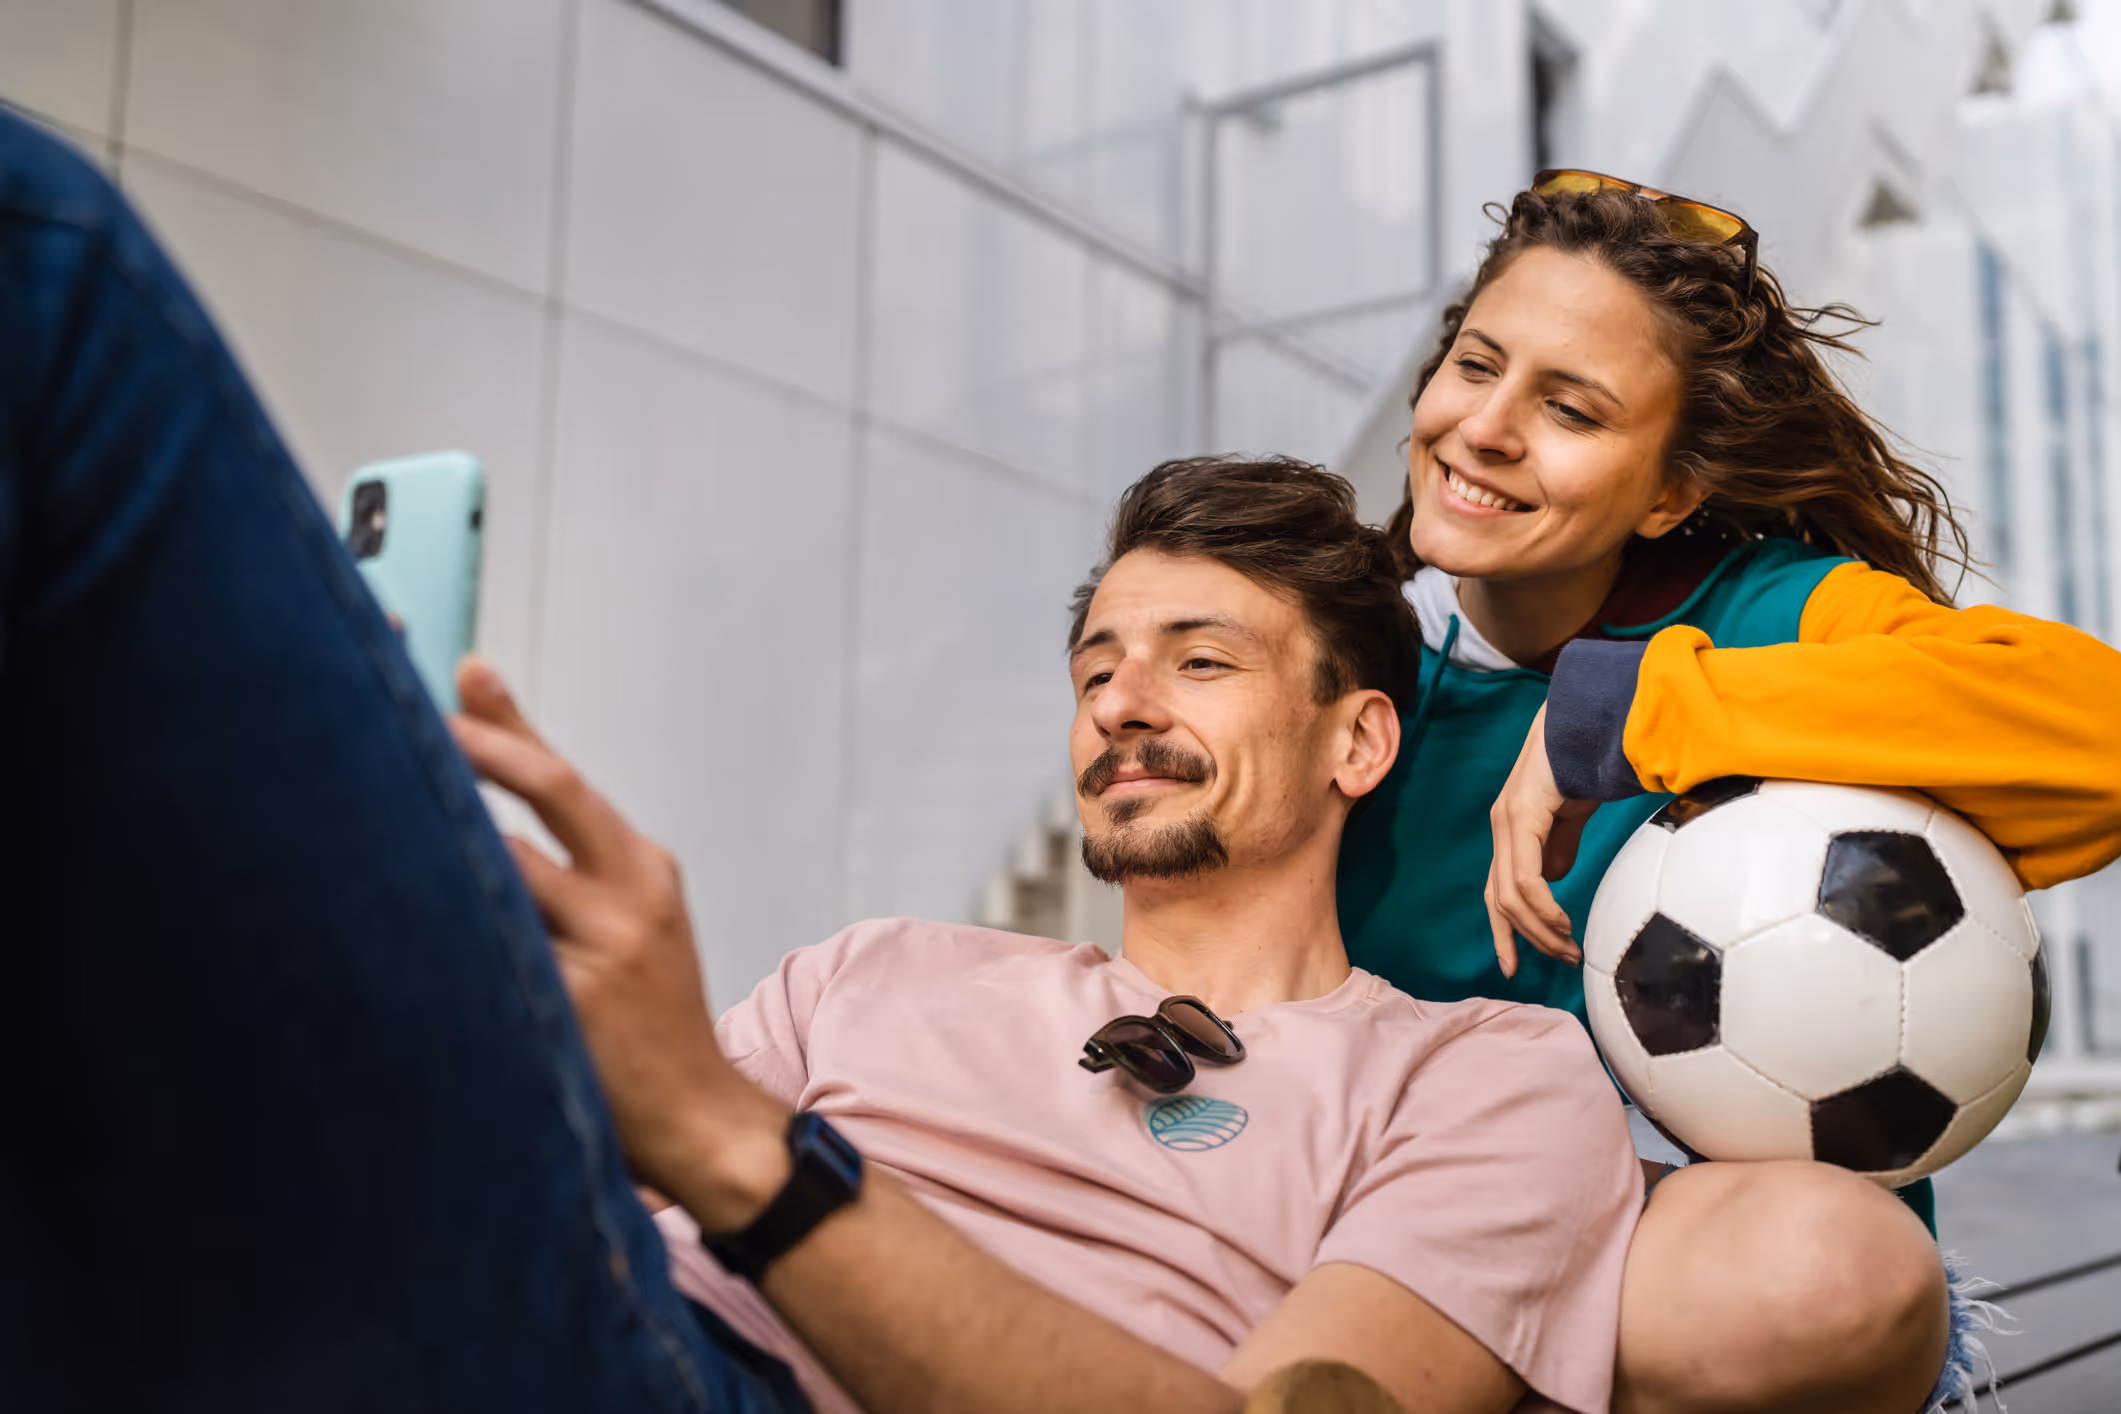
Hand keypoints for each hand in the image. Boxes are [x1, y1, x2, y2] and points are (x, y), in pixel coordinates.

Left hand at [448, 658, 787, 1228]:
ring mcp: (609, 948)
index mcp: (643, 867)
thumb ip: (566, 847)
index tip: (459, 672)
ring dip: (442, 850)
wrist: (699, 1118)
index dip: (504, 723)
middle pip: (551, 790)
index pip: (562, 776)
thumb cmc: (644, 1010)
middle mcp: (633, 895)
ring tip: (359, 826)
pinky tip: (392, 935)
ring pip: (506, 868)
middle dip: (475, 747)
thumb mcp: (627, 913)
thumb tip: (493, 765)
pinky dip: (443, 936)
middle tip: (399, 717)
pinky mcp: (578, 1003)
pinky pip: (493, 950)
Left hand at [1485, 704, 1597, 976]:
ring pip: (1509, 894)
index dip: (1503, 931)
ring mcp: (1508, 820)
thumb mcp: (1571, 816)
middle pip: (1499, 900)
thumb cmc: (1582, 762)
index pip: (1495, 891)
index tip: (1514, 966)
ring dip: (1539, 929)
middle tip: (1561, 959)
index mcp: (1511, 829)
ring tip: (1568, 947)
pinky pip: (1525, 874)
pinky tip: (1562, 921)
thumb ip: (1559, 846)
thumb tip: (1554, 880)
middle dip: (1528, 938)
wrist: (1587, 720)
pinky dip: (1541, 905)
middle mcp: (1501, 826)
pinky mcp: (1522, 813)